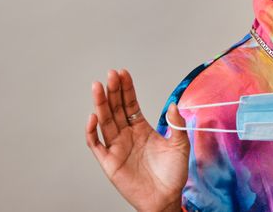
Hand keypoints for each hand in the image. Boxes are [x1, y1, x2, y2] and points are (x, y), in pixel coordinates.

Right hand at [86, 69, 188, 211]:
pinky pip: (96, 145)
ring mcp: (117, 147)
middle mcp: (126, 135)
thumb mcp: (180, 144)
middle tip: (111, 75)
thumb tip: (174, 105)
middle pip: (116, 109)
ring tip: (98, 87)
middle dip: (113, 91)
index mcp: (141, 128)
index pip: (130, 104)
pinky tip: (93, 117)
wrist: (166, 199)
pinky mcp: (109, 162)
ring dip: (100, 105)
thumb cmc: (173, 174)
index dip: (126, 89)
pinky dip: (91, 132)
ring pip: (105, 122)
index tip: (123, 73)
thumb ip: (177, 124)